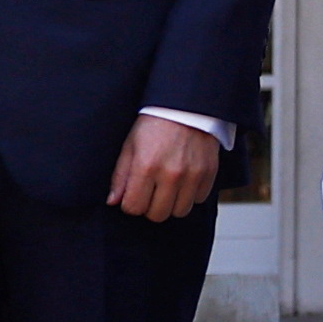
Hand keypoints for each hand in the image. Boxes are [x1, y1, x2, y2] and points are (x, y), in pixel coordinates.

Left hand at [107, 115, 222, 222]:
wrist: (187, 106)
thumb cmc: (155, 124)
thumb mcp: (130, 145)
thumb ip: (120, 176)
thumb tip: (113, 201)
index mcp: (146, 166)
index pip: (133, 207)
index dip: (130, 204)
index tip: (133, 194)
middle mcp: (170, 174)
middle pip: (157, 215)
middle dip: (150, 207)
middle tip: (150, 192)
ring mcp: (193, 175)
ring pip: (180, 211)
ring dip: (172, 204)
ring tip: (168, 188)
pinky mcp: (209, 172)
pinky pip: (199, 199)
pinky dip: (190, 195)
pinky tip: (184, 181)